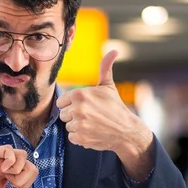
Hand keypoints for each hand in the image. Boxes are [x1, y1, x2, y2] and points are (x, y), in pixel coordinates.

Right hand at [0, 145, 37, 187]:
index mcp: (10, 174)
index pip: (31, 173)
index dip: (27, 181)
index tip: (13, 187)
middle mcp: (7, 164)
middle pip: (31, 163)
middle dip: (26, 176)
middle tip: (12, 183)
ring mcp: (0, 158)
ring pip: (22, 154)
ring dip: (19, 167)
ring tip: (6, 175)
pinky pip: (8, 149)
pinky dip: (10, 160)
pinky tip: (2, 168)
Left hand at [56, 50, 153, 179]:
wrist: (126, 130)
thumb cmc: (116, 107)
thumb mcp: (108, 86)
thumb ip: (105, 68)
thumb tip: (114, 50)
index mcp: (80, 94)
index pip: (61, 102)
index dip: (71, 105)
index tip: (84, 106)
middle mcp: (77, 108)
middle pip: (63, 114)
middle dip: (74, 116)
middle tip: (90, 115)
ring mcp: (79, 124)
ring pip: (68, 126)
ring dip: (77, 126)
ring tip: (92, 123)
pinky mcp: (80, 137)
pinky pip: (71, 137)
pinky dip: (80, 137)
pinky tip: (92, 132)